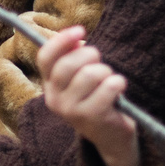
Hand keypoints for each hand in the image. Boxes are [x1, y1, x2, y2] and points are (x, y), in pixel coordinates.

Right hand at [37, 25, 140, 165]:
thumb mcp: (80, 78)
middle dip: (91, 56)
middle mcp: (54, 99)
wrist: (110, 135)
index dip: (61, 40)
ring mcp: (71, 111)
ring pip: (90, 74)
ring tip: (109, 81)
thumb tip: (76, 38)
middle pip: (68, 64)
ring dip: (106, 72)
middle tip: (100, 63)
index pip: (45, 57)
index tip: (81, 30)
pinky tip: (118, 90)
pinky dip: (118, 83)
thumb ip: (74, 57)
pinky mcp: (92, 117)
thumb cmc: (96, 98)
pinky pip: (108, 87)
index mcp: (49, 86)